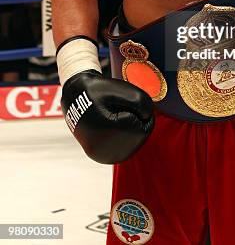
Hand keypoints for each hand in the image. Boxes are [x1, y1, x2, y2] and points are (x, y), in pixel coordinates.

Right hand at [58, 38, 153, 163]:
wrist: (74, 98)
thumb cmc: (98, 91)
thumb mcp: (120, 88)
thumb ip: (141, 101)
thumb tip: (148, 116)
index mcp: (109, 132)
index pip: (145, 127)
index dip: (141, 111)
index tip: (125, 101)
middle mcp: (106, 150)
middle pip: (141, 136)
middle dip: (137, 120)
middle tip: (119, 107)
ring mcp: (104, 156)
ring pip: (135, 143)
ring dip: (133, 128)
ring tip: (115, 116)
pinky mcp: (104, 158)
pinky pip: (127, 148)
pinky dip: (126, 135)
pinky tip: (114, 126)